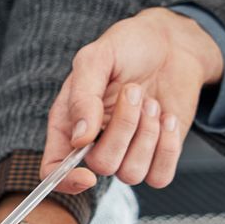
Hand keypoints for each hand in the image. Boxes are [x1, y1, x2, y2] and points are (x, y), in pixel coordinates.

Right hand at [43, 7, 224, 192]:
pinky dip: (167, 148)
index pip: (53, 169)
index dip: (64, 180)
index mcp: (68, 123)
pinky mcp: (157, 156)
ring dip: (148, 134)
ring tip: (151, 102)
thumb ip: (83, 96)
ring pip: (131, 173)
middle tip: (134, 91)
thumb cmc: (127, 47)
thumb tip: (80, 139)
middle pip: (102, 165)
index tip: (87, 176)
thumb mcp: (97, 59)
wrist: (171, 43)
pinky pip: (159, 177)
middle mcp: (94, 143)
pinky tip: (167, 118)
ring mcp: (127, 152)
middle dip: (124, 128)